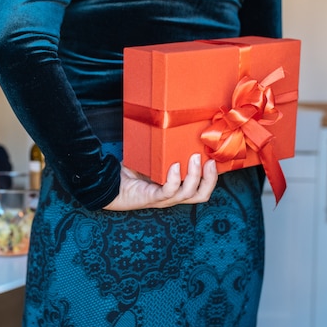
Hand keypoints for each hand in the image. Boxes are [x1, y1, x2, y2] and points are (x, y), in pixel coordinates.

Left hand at [103, 153, 217, 210]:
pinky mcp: (152, 198)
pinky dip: (174, 179)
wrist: (111, 183)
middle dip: (210, 179)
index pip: (202, 188)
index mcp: (176, 188)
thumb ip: (166, 150)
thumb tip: (177, 128)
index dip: (212, 177)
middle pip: (200, 195)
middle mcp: (173, 195)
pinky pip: (168, 191)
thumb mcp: (154, 158)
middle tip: (210, 161)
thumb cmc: (132, 171)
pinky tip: (174, 166)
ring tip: (194, 158)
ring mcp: (163, 199)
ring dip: (195, 175)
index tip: (216, 158)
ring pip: (188, 193)